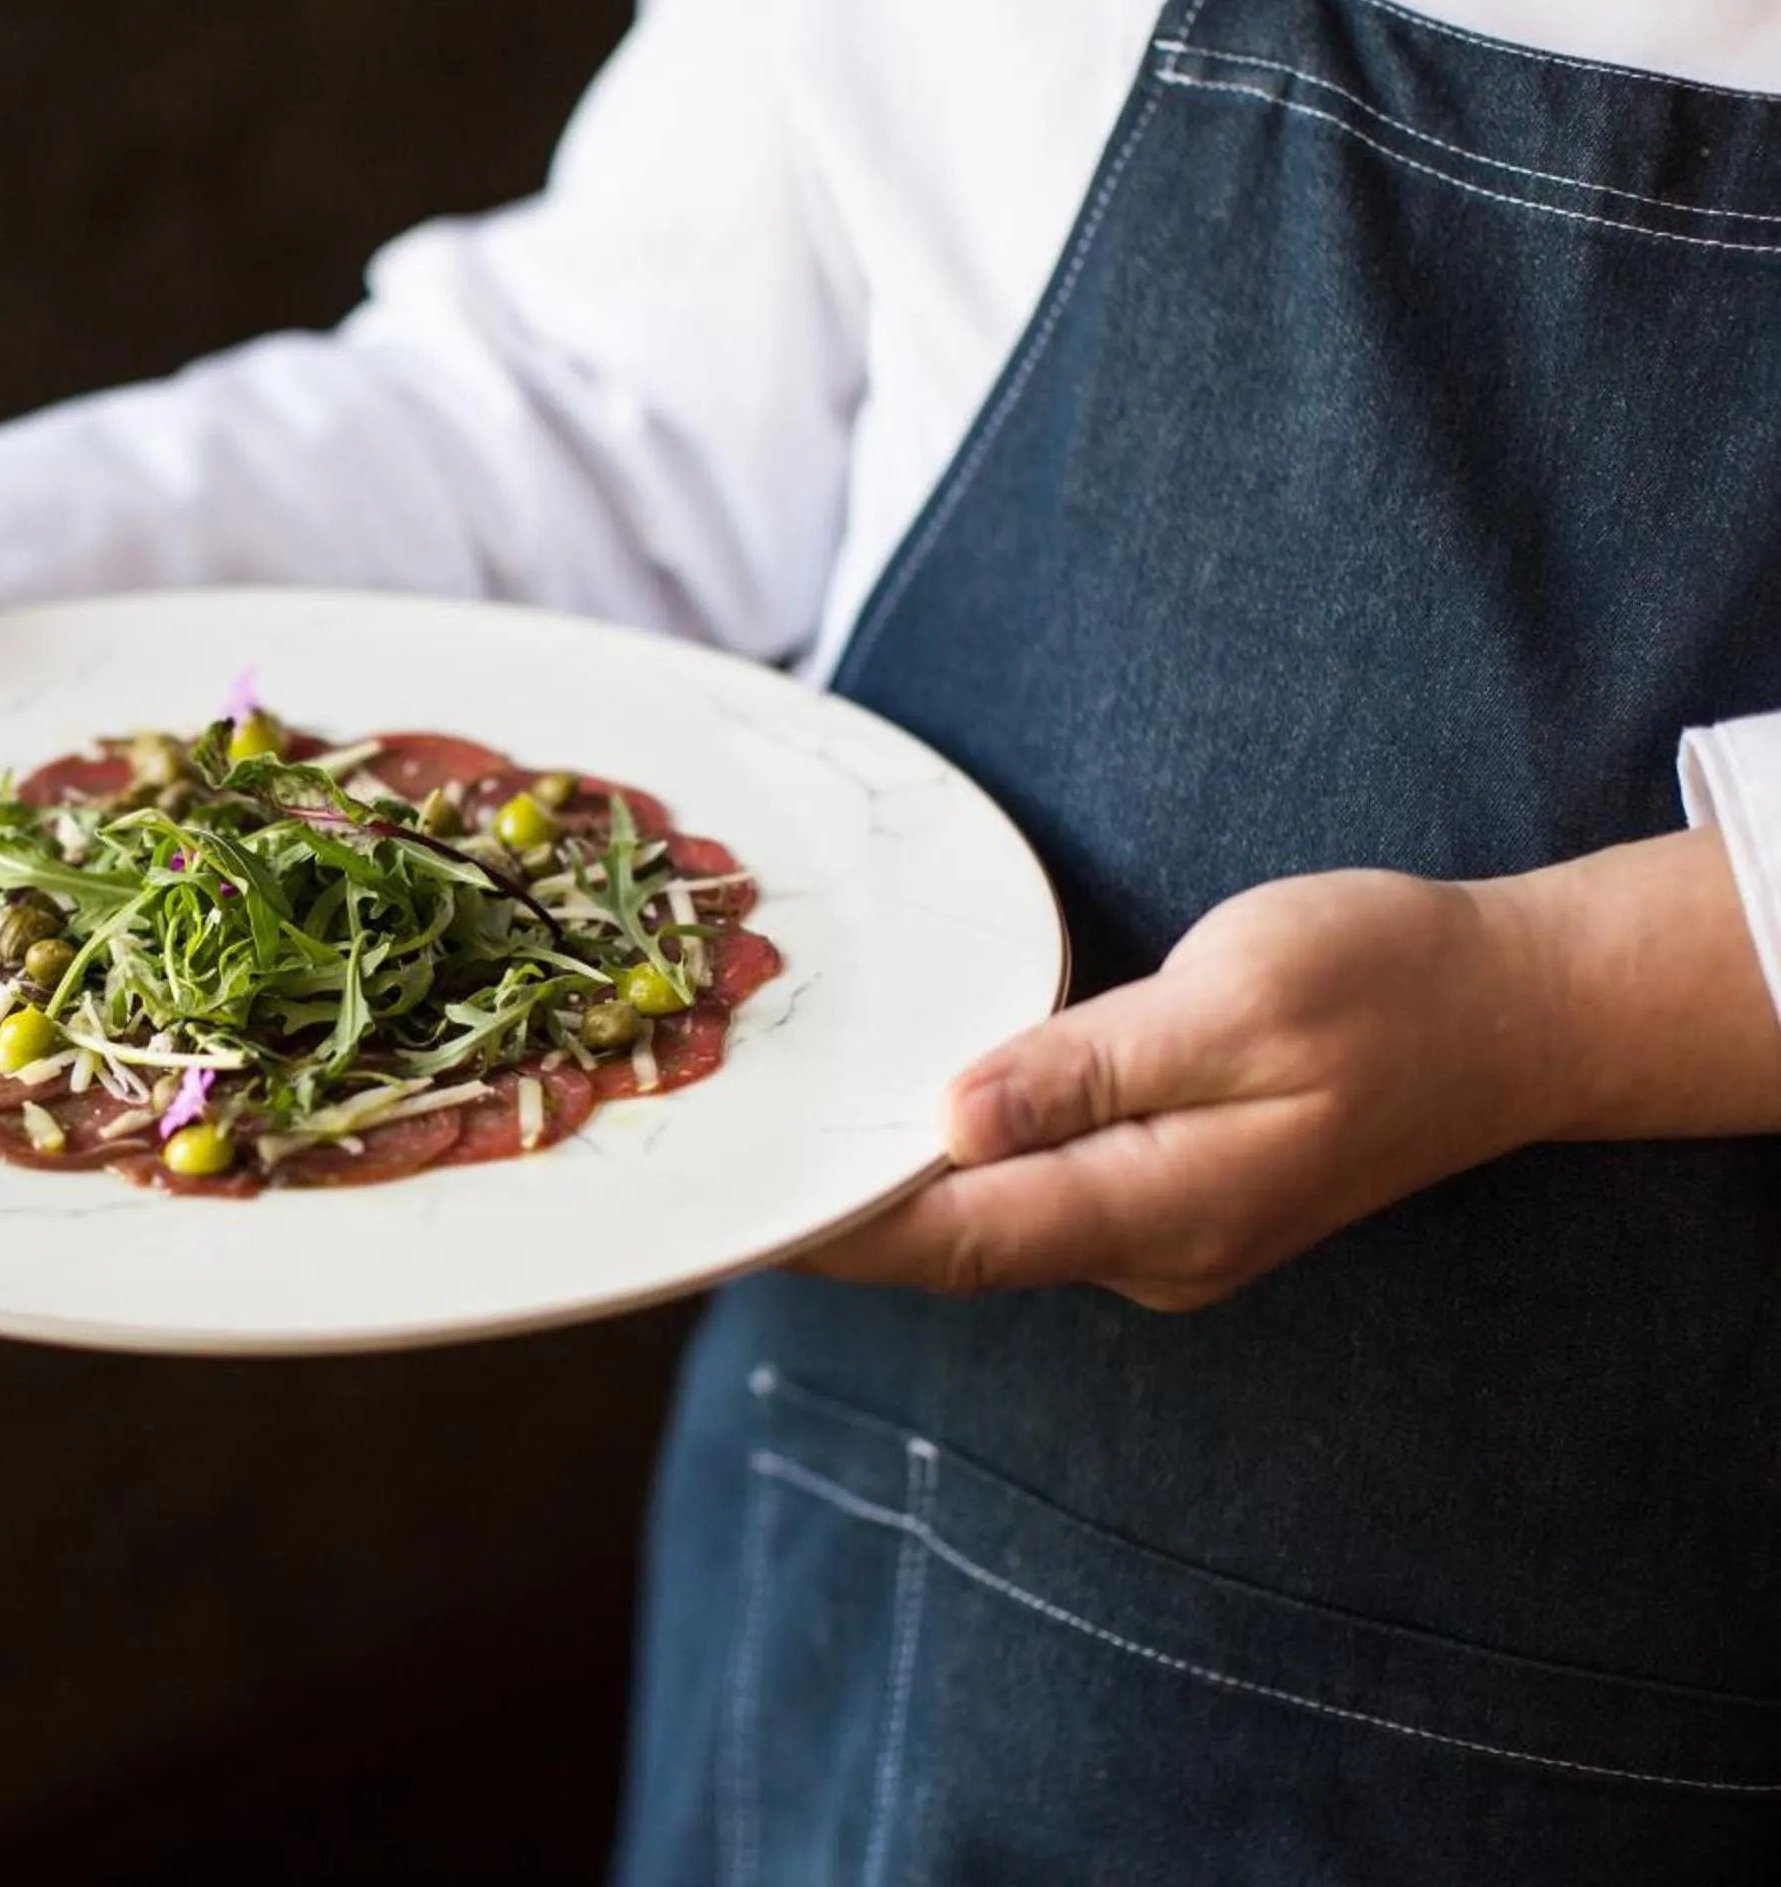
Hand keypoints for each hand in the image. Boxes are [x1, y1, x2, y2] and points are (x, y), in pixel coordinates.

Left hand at [786, 830, 1780, 1310]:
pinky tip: (896, 1125)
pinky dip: (954, 1173)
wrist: (1516, 1011)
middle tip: (715, 1172)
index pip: (957, 1238)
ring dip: (889, 1198)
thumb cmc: (1384, 982)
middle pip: (956, 1249)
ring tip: (774, 1147)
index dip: (838, 1228)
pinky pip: (1033, 1202)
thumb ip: (1086, 1067)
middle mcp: (1151, 1247)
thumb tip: (952, 1120)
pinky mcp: (1171, 1196)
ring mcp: (1163, 1233)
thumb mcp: (1234, 998)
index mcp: (1162, 1205)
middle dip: (839, 1221)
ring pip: (990, 1230)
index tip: (733, 1209)